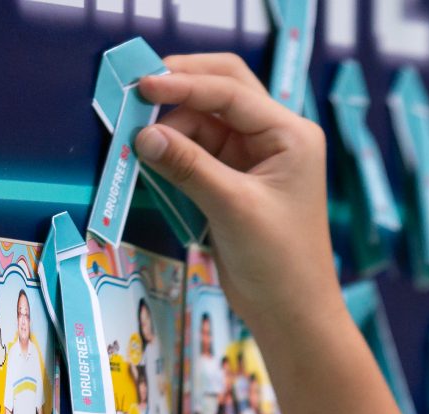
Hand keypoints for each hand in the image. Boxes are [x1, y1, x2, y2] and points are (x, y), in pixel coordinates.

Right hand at [132, 56, 339, 347]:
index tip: (143, 85)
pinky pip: (199, 150)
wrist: (291, 314)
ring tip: (138, 137)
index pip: (232, 92)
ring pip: (206, 121)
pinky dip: (175, 150)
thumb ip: (188, 167)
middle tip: (137, 91)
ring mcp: (254, 157)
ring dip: (172, 124)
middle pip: (223, 89)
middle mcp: (276, 137)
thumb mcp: (232, 208)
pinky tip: (151, 155)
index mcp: (291, 135)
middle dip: (181, 88)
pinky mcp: (235, 180)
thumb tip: (143, 135)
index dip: (185, 84)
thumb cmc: (279, 263)